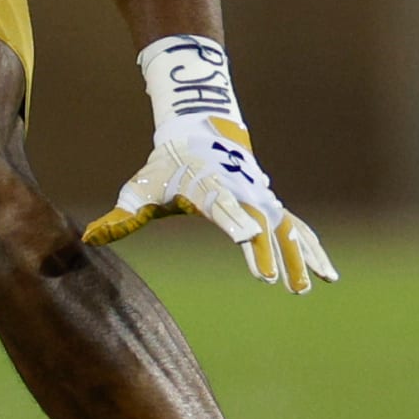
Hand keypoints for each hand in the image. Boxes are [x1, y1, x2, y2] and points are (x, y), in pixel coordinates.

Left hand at [84, 115, 335, 292]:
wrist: (199, 132)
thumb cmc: (166, 166)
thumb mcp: (142, 188)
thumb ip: (122, 217)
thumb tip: (89, 237)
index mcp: (210, 190)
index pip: (225, 209)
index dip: (236, 224)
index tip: (247, 240)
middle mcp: (241, 195)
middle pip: (262, 225)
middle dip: (273, 253)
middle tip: (281, 283)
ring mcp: (261, 199)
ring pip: (288, 229)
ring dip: (301, 256)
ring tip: (313, 285)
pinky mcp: (271, 206)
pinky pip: (297, 229)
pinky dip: (313, 248)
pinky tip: (329, 274)